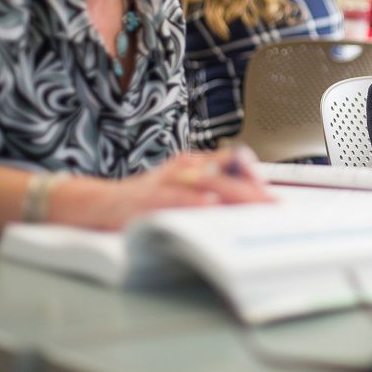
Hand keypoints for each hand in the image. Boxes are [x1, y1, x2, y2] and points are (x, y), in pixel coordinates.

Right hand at [80, 148, 273, 229]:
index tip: (274, 197)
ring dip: (232, 193)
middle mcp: (183, 168)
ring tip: (255, 204)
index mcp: (194, 164)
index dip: (256, 178)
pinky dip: (193, 200)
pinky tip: (210, 205)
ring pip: (205, 182)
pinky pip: (173, 197)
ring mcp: (165, 181)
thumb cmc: (144, 199)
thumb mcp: (182, 190)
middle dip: (253, 191)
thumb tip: (247, 203)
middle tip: (272, 208)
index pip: (233, 163)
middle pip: (226, 174)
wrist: (97, 203)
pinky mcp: (147, 198)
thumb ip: (210, 192)